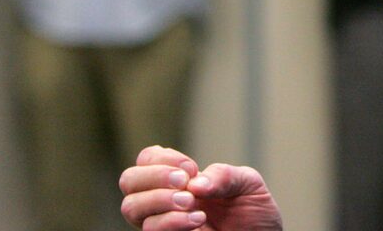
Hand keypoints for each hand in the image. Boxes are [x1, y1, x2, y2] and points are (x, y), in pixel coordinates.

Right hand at [120, 146, 282, 230]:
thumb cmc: (253, 212)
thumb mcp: (248, 184)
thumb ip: (225, 176)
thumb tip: (195, 183)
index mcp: (181, 179)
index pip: (147, 159)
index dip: (162, 159)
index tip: (191, 168)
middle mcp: (165, 200)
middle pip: (129, 181)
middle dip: (153, 177)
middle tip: (184, 182)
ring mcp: (165, 223)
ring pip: (133, 208)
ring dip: (161, 200)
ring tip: (194, 205)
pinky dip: (172, 222)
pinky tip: (198, 220)